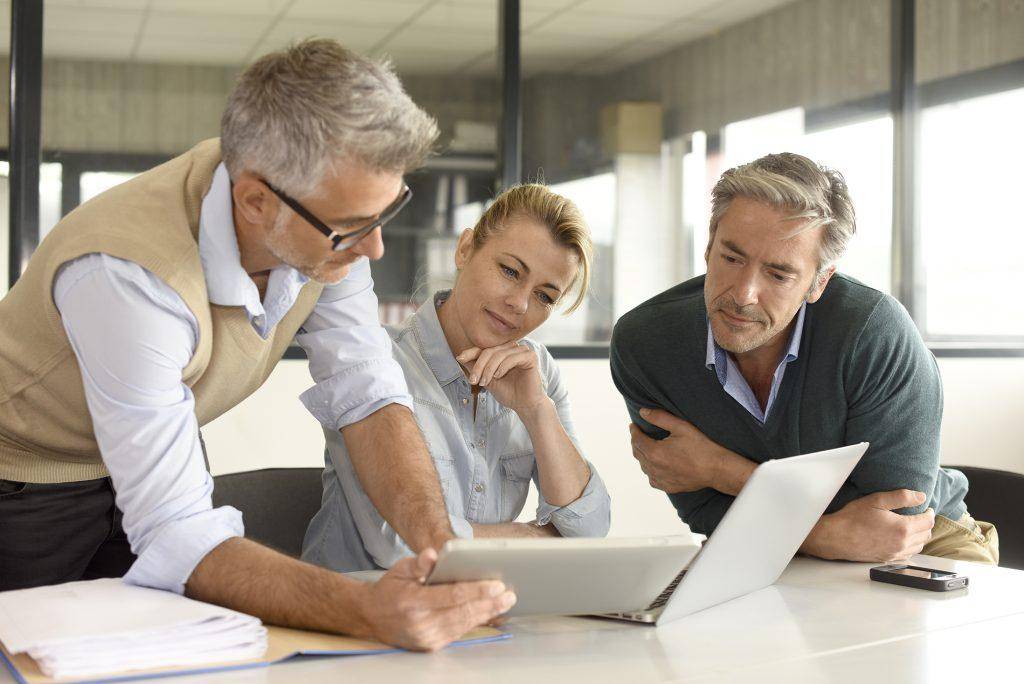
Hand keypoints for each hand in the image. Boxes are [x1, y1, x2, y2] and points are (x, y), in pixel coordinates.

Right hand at [356, 548, 515, 651]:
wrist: (370, 618)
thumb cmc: (389, 589)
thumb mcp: (400, 569)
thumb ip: (418, 563)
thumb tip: (434, 554)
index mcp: (413, 602)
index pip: (452, 596)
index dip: (476, 590)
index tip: (496, 584)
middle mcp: (420, 624)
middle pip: (462, 612)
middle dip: (489, 603)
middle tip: (509, 594)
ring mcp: (426, 638)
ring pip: (463, 624)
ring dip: (486, 613)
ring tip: (505, 602)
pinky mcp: (430, 646)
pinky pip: (457, 631)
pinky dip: (474, 621)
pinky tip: (488, 612)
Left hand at [457, 343, 546, 414]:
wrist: (524, 405)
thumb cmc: (508, 392)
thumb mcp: (487, 379)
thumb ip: (476, 368)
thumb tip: (460, 356)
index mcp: (503, 352)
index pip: (484, 349)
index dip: (471, 353)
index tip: (459, 359)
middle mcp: (513, 348)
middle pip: (490, 351)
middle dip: (479, 366)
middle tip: (473, 381)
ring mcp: (523, 351)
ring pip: (499, 354)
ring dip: (489, 369)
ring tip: (485, 382)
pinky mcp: (531, 357)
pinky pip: (512, 358)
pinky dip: (503, 367)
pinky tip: (498, 376)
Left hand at [629, 408, 732, 493]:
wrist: (717, 469)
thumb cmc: (702, 446)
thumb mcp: (681, 426)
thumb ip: (660, 418)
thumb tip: (642, 412)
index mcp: (655, 453)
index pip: (637, 440)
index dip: (634, 431)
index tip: (633, 425)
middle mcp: (655, 469)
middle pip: (638, 453)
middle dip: (636, 442)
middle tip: (638, 434)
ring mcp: (661, 480)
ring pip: (644, 467)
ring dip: (642, 456)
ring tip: (645, 447)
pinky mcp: (668, 487)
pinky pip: (652, 479)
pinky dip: (650, 470)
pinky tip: (655, 465)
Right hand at [802, 490, 934, 562]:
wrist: (837, 537)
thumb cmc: (853, 518)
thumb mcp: (876, 500)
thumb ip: (901, 497)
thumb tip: (921, 497)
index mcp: (903, 528)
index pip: (928, 521)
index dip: (929, 512)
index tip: (926, 507)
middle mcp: (902, 543)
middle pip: (926, 534)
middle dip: (927, 524)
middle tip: (921, 515)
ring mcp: (896, 553)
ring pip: (919, 546)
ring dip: (921, 536)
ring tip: (914, 526)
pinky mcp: (888, 559)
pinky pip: (909, 554)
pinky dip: (912, 546)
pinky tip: (904, 539)